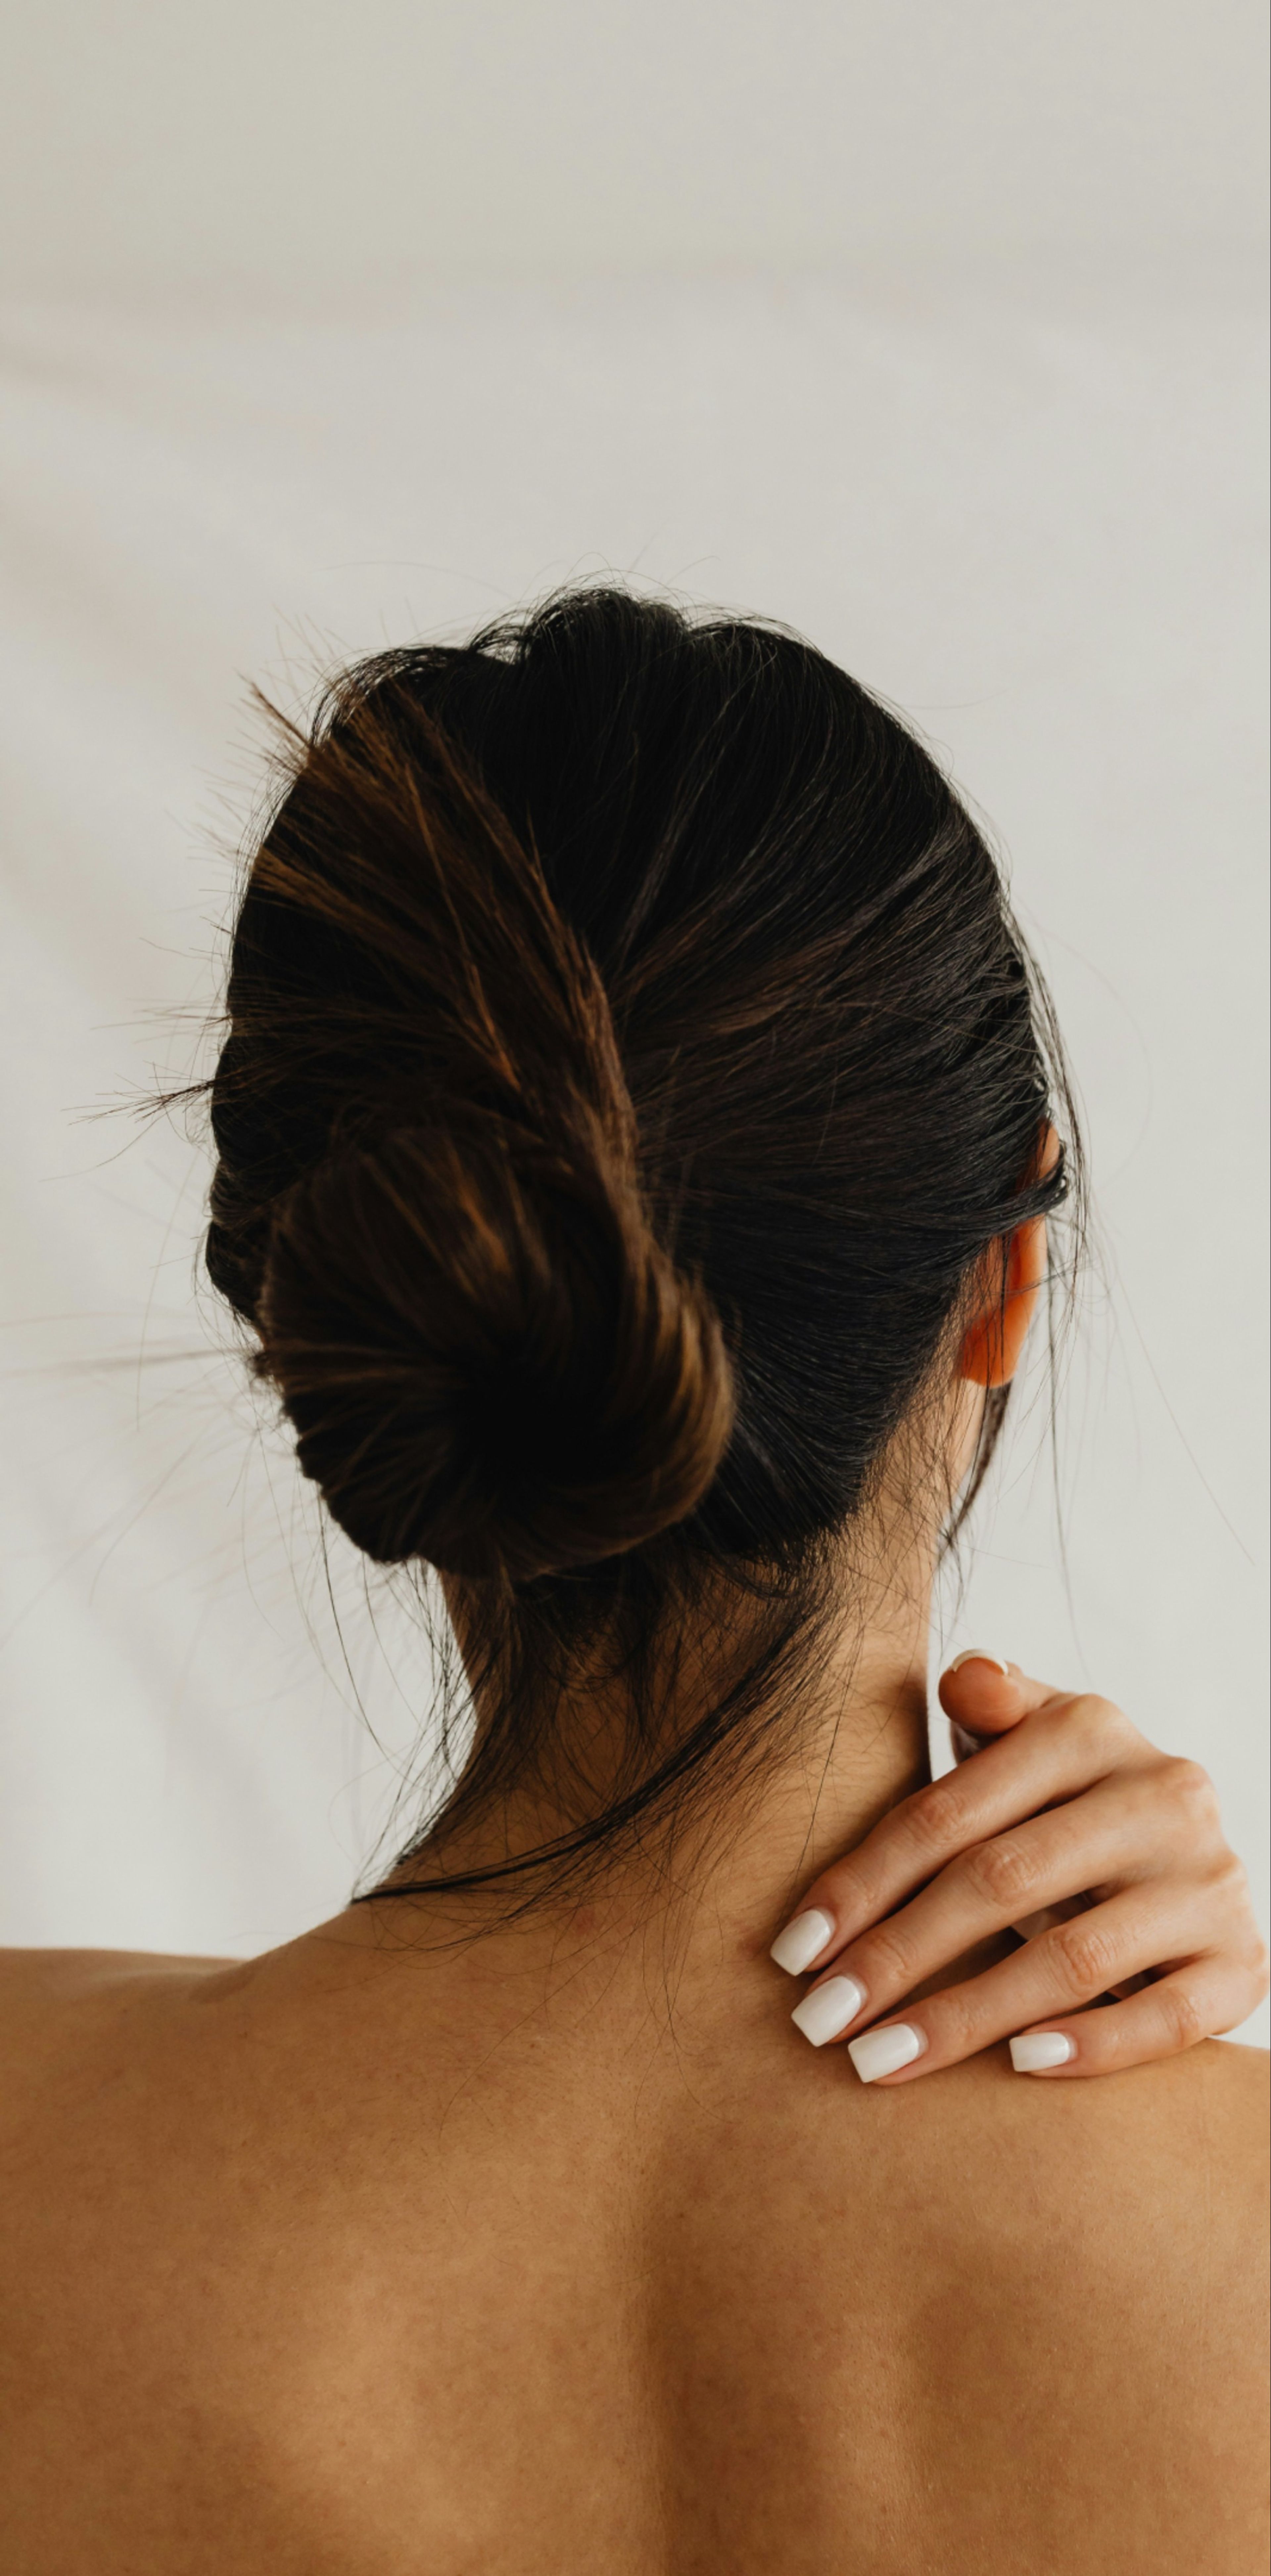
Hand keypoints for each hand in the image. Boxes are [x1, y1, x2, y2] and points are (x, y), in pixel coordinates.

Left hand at [769, 1656, 1269, 2082]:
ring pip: (1073, 1958)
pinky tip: (1017, 2068)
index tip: (793, 1949)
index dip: (863, 1880)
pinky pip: (1168, 2018)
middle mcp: (1162, 1796)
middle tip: (817, 2022)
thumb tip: (968, 1676)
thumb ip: (989, 1702)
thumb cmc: (1063, 1802)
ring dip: (966, 2018)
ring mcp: (1209, 1881)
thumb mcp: (1028, 1738)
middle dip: (896, 1957)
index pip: (950, 1811)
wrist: (1183, 1853)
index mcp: (1093, 1729)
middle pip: (1001, 1883)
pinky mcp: (1243, 1960)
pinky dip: (1092, 2047)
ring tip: (880, 2060)